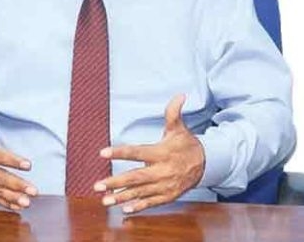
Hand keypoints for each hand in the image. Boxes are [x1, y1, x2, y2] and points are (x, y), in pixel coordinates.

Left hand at [94, 94, 204, 212]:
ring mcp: (165, 185)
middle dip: (116, 182)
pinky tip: (124, 209)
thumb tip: (180, 95)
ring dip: (122, 197)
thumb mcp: (179, 128)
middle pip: (136, 177)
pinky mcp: (168, 195)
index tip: (102, 153)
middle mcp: (163, 170)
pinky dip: (139, 206)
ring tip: (105, 200)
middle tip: (97, 185)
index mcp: (162, 152)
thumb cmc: (186, 144)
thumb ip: (174, 112)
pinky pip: (152, 202)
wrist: (206, 165)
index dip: (120, 152)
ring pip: (141, 192)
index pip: (137, 152)